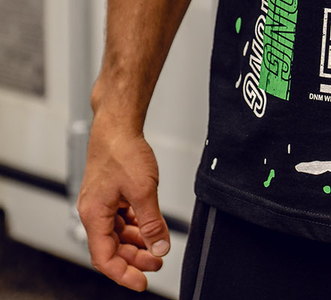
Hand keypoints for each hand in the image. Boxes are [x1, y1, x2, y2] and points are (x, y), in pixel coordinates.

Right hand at [77, 121, 169, 290]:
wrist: (118, 124)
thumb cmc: (122, 151)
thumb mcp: (143, 190)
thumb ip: (151, 222)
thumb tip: (159, 247)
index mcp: (94, 215)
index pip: (105, 257)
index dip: (123, 274)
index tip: (142, 282)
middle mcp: (94, 211)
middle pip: (112, 247)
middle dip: (134, 258)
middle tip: (157, 263)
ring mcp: (102, 202)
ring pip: (118, 233)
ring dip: (136, 242)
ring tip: (157, 247)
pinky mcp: (110, 193)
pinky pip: (121, 218)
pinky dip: (135, 225)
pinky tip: (149, 226)